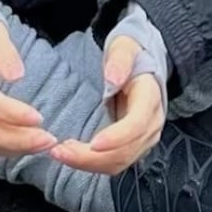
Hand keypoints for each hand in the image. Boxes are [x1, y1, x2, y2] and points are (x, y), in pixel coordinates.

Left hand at [49, 35, 165, 175]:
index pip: (136, 125)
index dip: (116, 138)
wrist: (139, 64)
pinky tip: (71, 155)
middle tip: (61, 151)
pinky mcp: (132, 146)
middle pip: (125, 151)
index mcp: (150, 99)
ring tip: (61, 154)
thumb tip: (112, 79)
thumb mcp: (124, 48)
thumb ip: (120, 60)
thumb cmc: (129, 55)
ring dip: (88, 164)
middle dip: (93, 157)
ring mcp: (143, 139)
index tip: (93, 144)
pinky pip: (113, 163)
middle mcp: (151, 124)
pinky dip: (92, 164)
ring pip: (118, 163)